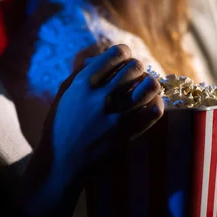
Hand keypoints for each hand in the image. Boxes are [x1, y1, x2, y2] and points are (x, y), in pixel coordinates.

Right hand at [19, 45, 163, 216]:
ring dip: (150, 84)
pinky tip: (149, 106)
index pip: (117, 53)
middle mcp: (101, 97)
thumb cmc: (60, 125)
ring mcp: (116, 117)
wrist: (61, 163)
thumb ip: (82, 71)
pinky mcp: (127, 134)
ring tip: (145, 89)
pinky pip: (155, 112)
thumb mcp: (64, 93)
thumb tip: (103, 56)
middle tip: (135, 76)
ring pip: (150, 86)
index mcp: (83, 83)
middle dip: (138, 69)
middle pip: (136, 67)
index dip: (124, 53)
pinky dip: (156, 105)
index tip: (124, 60)